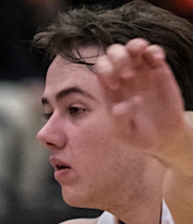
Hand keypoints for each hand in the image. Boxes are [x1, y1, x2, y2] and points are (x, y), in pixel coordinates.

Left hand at [96, 39, 184, 156]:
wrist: (163, 136)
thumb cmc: (138, 135)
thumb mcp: (125, 133)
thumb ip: (120, 121)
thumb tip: (121, 107)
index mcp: (110, 89)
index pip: (101, 67)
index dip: (105, 70)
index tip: (115, 85)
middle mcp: (124, 76)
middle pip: (114, 52)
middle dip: (118, 57)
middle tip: (127, 76)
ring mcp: (142, 71)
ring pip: (134, 47)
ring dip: (135, 45)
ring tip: (140, 53)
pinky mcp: (160, 71)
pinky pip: (154, 52)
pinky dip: (154, 50)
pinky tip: (158, 60)